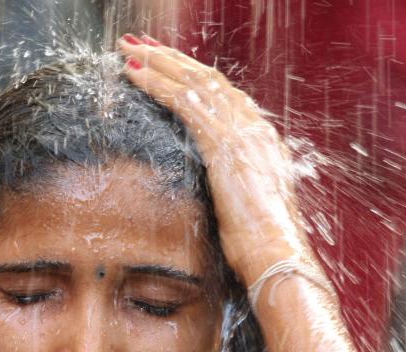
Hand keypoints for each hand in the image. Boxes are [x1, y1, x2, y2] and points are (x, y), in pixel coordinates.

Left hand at [118, 37, 325, 291]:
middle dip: (171, 59)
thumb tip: (224, 190)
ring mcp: (241, 133)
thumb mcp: (248, 207)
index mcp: (262, 140)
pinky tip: (135, 74)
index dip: (192, 76)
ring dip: (159, 63)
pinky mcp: (223, 145)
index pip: (223, 96)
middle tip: (139, 44)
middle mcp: (254, 128)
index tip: (168, 65)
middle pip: (208, 80)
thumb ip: (237, 187)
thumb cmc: (261, 244)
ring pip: (194, 84)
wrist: (275, 253)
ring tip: (129, 50)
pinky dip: (157, 84)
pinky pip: (184, 103)